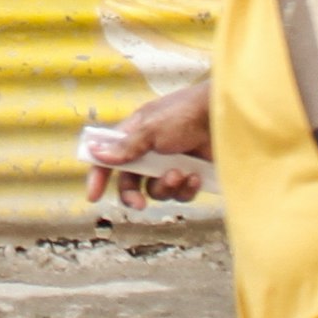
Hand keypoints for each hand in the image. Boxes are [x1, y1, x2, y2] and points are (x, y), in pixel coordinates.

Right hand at [81, 82, 210, 210]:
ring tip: (179, 173)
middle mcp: (150, 151)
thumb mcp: (151, 129)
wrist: (224, 115)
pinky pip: (181, 193)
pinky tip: (196, 176)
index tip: (93, 196)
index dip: (98, 176)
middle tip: (140, 204)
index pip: (109, 158)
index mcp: (135, 135)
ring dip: (166, 186)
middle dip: (134, 195)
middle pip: (131, 182)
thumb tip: (96, 153)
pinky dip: (187, 188)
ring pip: (157, 191)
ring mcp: (171, 163)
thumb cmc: (186, 113)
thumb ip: (126, 146)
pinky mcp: (191, 173)